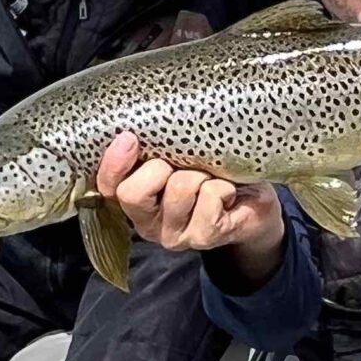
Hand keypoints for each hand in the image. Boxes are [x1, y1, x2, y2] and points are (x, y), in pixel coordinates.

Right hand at [95, 131, 285, 257]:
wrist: (253, 202)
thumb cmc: (210, 171)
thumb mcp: (178, 156)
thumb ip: (156, 148)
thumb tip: (142, 123)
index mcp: (134, 199)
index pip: (106, 187)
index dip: (113, 163)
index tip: (129, 138)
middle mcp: (147, 223)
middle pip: (133, 193)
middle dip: (160, 168)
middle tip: (183, 166)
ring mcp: (174, 235)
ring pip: (178, 189)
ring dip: (201, 175)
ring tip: (209, 179)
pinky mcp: (203, 238)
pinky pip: (209, 197)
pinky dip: (223, 186)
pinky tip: (227, 193)